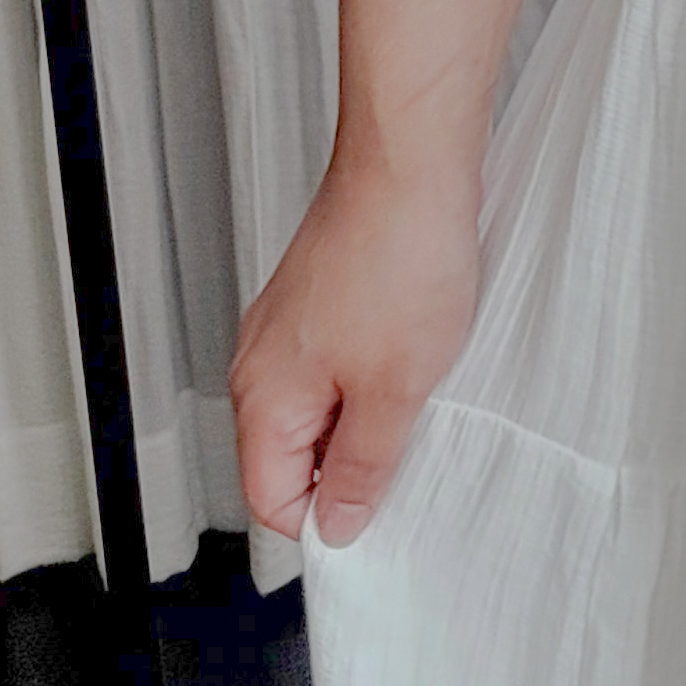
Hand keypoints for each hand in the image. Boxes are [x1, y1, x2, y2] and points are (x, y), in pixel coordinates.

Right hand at [231, 148, 481, 547]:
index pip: (270, 498)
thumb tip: (341, 524)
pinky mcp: (323, 293)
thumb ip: (364, 466)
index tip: (380, 514)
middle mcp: (262, 360)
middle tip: (414, 446)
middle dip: (352, 462)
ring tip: (422, 388)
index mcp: (262, 395)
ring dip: (371, 411)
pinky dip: (378, 367)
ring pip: (324, 404)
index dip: (325, 518)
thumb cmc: (400, 255)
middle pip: (294, 453)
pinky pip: (341, 359)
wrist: (412, 160)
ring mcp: (291, 323)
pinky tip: (421, 349)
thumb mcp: (396, 387)